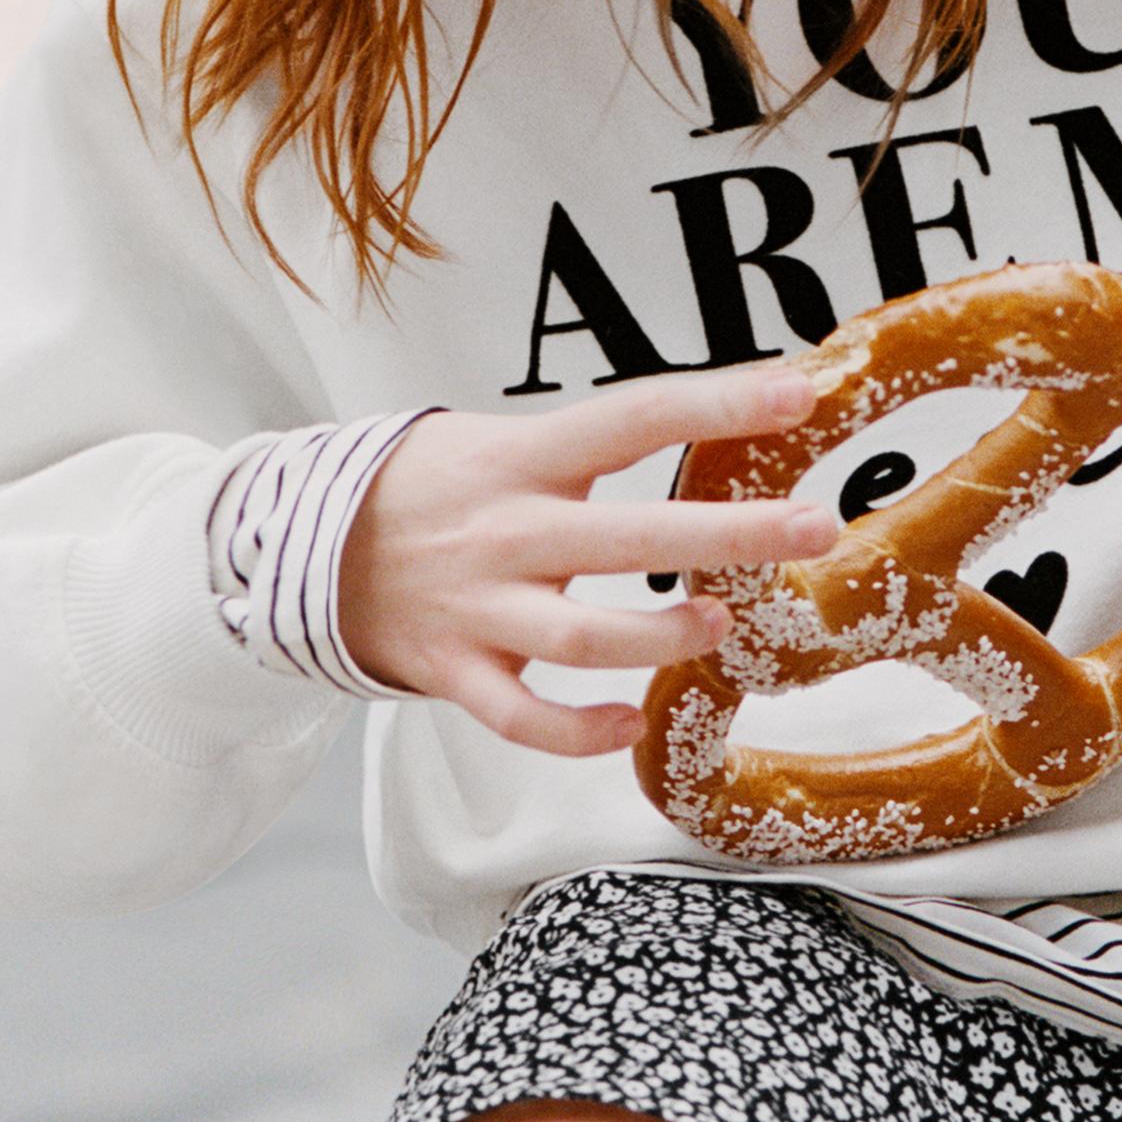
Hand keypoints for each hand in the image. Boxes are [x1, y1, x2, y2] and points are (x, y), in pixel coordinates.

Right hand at [337, 362, 833, 754]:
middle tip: (817, 526)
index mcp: (524, 457)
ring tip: (725, 625)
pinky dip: (579, 731)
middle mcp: (508, 530)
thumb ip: (586, 447)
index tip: (799, 391)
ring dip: (662, 636)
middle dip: (732, 533)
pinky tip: (631, 723)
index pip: (637, 416)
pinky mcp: (455, 671)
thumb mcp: (497, 438)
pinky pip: (522, 718)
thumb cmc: (429, 485)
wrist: (304, 542)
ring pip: (584, 636)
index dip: (721, 402)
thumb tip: (708, 424)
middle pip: (633, 533)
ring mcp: (479, 607)